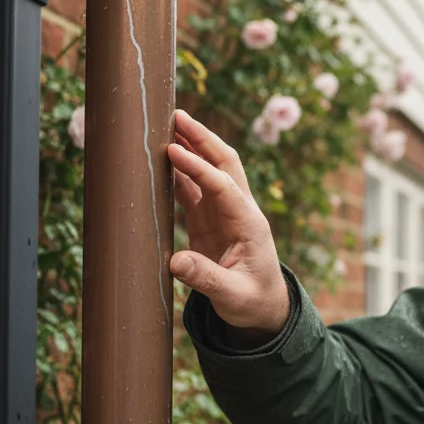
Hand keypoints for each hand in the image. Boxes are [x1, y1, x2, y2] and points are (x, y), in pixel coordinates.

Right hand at [168, 110, 290, 334]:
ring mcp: (224, 213)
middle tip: (176, 115)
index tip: (173, 152)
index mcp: (249, 224)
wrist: (263, 309)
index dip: (198, 168)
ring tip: (164, 126)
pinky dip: (178, 172)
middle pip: (223, 164)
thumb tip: (176, 263)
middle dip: (201, 138)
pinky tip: (160, 159)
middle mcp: (239, 211)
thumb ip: (206, 279)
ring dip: (190, 148)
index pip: (223, 186)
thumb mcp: (232, 296)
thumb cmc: (252, 302)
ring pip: (208, 171)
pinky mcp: (210, 220)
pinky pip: (193, 189)